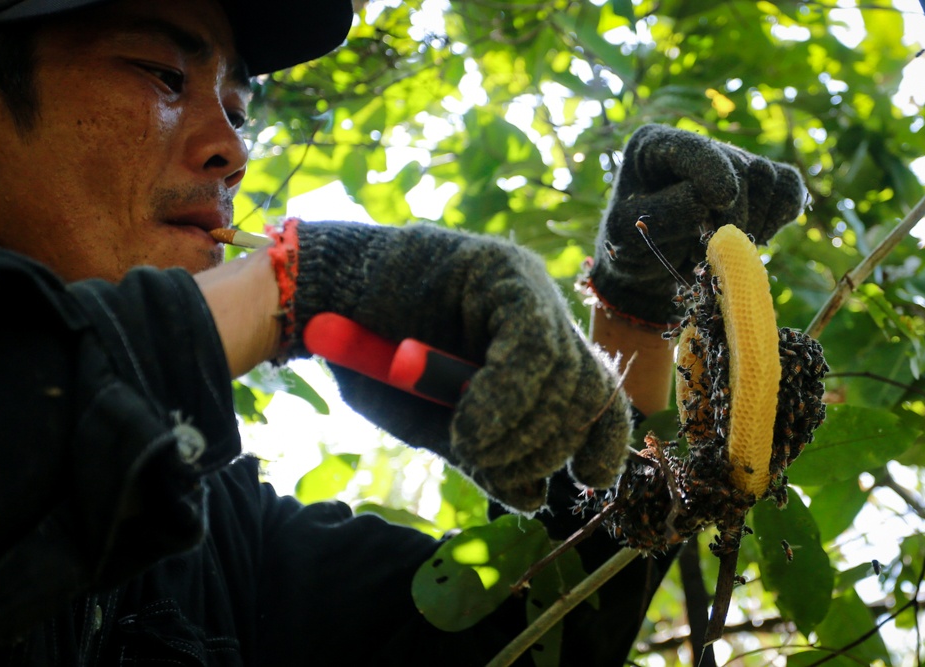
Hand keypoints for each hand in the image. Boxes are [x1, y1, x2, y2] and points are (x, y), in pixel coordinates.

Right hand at [287, 220, 631, 511]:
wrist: (321, 297)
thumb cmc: (375, 361)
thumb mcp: (437, 425)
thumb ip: (485, 456)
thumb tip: (534, 498)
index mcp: (537, 349)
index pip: (599, 397)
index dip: (603, 444)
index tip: (587, 480)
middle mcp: (542, 314)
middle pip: (588, 389)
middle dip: (547, 447)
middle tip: (488, 463)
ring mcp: (526, 286)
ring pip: (565, 371)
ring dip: (521, 431)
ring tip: (467, 445)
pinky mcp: (501, 269)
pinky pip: (530, 343)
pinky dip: (504, 397)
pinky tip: (467, 426)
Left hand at [588, 124, 806, 323]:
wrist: (649, 273)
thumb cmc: (630, 250)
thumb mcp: (628, 235)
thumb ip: (665, 213)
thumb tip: (708, 199)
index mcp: (652, 146)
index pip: (694, 147)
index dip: (713, 171)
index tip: (721, 200)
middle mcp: (696, 145)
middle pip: (739, 167)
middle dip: (732, 216)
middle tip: (710, 251)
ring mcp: (731, 162)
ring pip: (768, 178)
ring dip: (753, 222)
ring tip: (722, 248)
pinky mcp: (758, 185)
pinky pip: (789, 189)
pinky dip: (780, 216)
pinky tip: (757, 238)